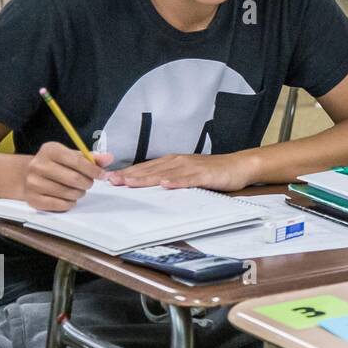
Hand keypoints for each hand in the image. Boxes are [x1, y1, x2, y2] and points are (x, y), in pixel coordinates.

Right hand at [20, 142, 114, 211]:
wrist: (28, 175)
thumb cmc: (56, 164)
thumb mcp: (72, 155)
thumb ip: (92, 158)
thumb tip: (109, 158)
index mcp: (50, 150)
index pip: (77, 161)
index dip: (93, 170)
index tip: (102, 175)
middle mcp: (38, 165)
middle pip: (73, 179)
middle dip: (87, 183)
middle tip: (88, 183)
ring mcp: (33, 183)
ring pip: (68, 193)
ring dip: (79, 193)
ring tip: (77, 189)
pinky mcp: (33, 199)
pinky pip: (60, 205)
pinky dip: (69, 203)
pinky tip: (68, 197)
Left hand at [106, 151, 254, 190]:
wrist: (238, 165)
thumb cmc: (212, 171)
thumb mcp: (187, 173)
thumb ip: (169, 177)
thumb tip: (148, 185)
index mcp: (172, 161)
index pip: (145, 168)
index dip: (127, 173)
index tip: (109, 179)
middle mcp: (179, 162)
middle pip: (150, 170)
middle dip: (130, 176)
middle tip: (111, 181)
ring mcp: (191, 168)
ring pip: (165, 174)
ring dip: (146, 178)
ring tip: (129, 183)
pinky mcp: (204, 175)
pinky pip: (189, 180)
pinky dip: (177, 182)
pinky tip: (166, 185)